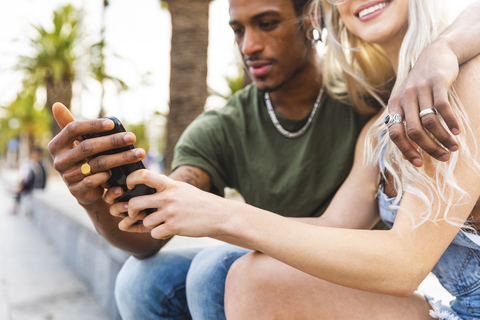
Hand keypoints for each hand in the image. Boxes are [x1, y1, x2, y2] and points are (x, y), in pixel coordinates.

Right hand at [47, 103, 145, 205]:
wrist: (85, 189)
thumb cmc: (83, 160)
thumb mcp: (76, 143)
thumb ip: (69, 124)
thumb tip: (57, 105)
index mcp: (57, 145)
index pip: (73, 129)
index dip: (93, 125)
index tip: (112, 124)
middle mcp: (59, 161)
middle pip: (88, 147)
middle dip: (113, 141)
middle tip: (132, 137)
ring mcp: (67, 177)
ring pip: (97, 165)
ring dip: (120, 158)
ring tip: (138, 154)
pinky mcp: (76, 190)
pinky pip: (94, 181)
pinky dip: (109, 177)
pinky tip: (121, 175)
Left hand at [110, 169, 228, 238]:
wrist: (218, 215)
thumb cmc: (198, 203)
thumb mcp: (181, 189)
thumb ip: (163, 190)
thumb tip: (142, 195)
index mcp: (169, 185)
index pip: (144, 176)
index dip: (131, 180)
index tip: (129, 186)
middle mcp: (167, 197)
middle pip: (135, 203)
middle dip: (131, 211)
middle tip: (135, 214)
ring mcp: (170, 212)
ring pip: (146, 222)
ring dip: (151, 225)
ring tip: (164, 223)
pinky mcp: (174, 227)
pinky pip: (155, 234)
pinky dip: (160, 234)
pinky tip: (171, 230)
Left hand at [387, 39, 459, 166]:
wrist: (435, 54)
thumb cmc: (421, 85)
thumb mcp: (408, 101)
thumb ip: (407, 122)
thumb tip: (411, 150)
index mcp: (395, 105)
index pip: (395, 133)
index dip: (406, 150)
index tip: (419, 163)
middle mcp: (404, 97)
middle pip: (413, 131)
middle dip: (428, 148)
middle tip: (443, 157)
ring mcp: (420, 89)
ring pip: (428, 122)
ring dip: (442, 138)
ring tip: (453, 147)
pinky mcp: (436, 82)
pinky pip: (442, 107)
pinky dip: (450, 122)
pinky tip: (457, 131)